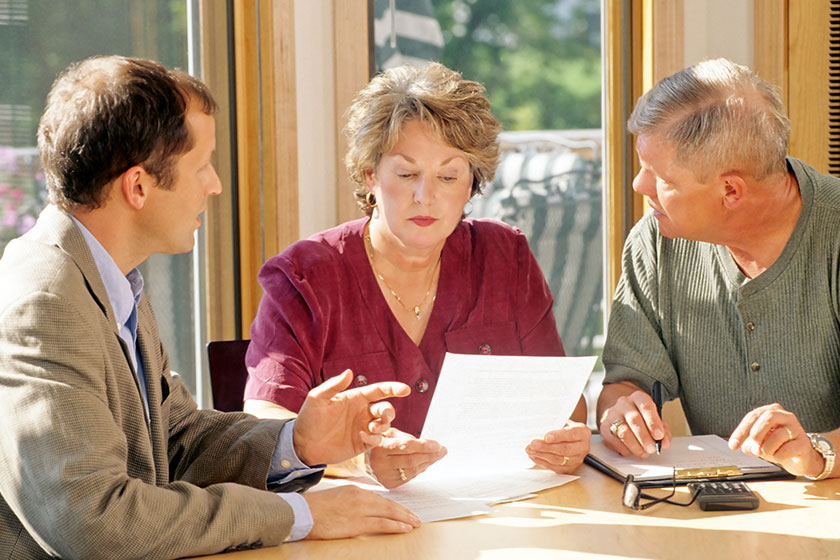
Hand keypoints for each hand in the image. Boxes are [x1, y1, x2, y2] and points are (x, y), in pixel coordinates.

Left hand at [294, 369, 409, 465]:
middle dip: (389, 411)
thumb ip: (333, 385)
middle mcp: (362, 412)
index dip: (393, 389)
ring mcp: (363, 427)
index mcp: (355, 398)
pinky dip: (375, 438)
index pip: (379, 390)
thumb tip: (349, 372)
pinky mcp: (362, 443)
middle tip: (382, 416)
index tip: (405, 389)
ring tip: (371, 428)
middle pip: (386, 408)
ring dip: (383, 425)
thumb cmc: (309, 418)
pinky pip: (377, 440)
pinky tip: (362, 437)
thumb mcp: (317, 398)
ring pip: (385, 424)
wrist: (303, 445)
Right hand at [303, 486, 420, 538]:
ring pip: (388, 513)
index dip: (394, 505)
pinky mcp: (357, 523)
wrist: (302, 513)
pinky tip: (404, 528)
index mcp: (355, 490)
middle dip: (404, 511)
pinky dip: (395, 526)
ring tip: (414, 523)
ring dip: (404, 518)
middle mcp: (360, 497)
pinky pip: (381, 524)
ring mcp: (359, 509)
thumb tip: (365, 510)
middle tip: (416, 517)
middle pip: (388, 504)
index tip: (403, 510)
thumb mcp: (337, 498)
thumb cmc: (315, 508)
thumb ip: (352, 501)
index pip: (380, 498)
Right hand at [367, 428, 446, 488]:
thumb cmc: (378, 443)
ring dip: (428, 463)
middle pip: (411, 460)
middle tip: (442, 450)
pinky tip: (426, 463)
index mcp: (380, 447)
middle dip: (430, 455)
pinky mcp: (388, 484)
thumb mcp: (388, 433)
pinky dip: (419, 470)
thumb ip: (406, 438)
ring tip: (438, 455)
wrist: (361, 461)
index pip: (405, 447)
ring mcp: (384, 476)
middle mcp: (380, 463)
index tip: (438, 444)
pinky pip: (409, 477)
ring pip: (412, 471)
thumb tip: (428, 444)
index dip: (423, 446)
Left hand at [526, 420, 590, 472]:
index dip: (558, 436)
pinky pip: (555, 468)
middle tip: (533, 444)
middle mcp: (583, 447)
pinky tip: (533, 456)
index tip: (546, 437)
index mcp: (583, 432)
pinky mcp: (570, 468)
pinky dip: (542, 462)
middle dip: (546, 447)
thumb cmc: (565, 427)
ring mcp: (577, 460)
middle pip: (564, 449)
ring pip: (558, 460)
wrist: (571, 438)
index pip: (571, 434)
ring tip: (530, 450)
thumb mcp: (563, 421)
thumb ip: (554, 424)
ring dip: (541, 455)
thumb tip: (537, 427)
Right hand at [599, 388, 670, 457]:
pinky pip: (614, 441)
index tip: (659, 436)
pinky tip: (632, 451)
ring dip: (636, 446)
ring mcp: (612, 414)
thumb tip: (663, 443)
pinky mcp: (604, 427)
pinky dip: (625, 449)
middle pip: (634, 419)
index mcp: (638, 397)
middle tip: (652, 448)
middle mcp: (624, 403)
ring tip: (643, 452)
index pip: (646, 406)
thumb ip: (663, 431)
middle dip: (645, 437)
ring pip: (624, 431)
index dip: (653, 422)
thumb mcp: (655, 420)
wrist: (622, 414)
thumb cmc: (642, 418)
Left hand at [728, 403, 823, 477]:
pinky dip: (778, 456)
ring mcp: (796, 429)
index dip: (740, 432)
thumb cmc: (777, 446)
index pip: (752, 416)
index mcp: (771, 411)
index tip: (733, 446)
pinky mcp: (803, 443)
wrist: (799, 459)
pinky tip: (780, 456)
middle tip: (755, 447)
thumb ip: (749, 443)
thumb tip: (748, 447)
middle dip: (756, 434)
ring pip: (777, 435)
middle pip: (768, 417)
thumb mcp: (758, 443)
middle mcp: (785, 416)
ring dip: (767, 449)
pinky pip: (787, 450)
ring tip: (768, 453)